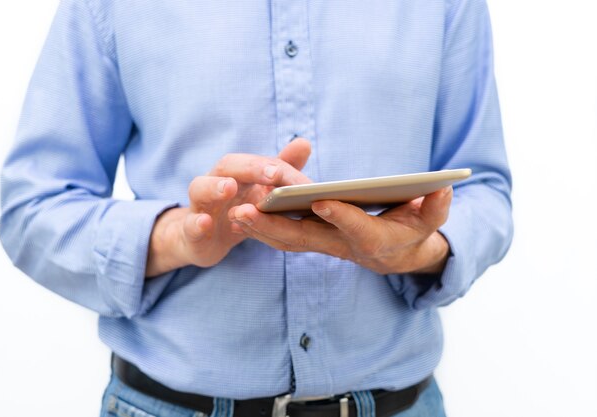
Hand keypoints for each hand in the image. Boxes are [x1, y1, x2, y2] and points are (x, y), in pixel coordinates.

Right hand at [145, 138, 311, 276]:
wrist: (203, 240)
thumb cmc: (237, 211)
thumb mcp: (259, 194)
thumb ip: (280, 171)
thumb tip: (304, 143)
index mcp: (236, 173)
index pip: (253, 162)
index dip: (270, 165)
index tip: (286, 171)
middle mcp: (214, 183)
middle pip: (227, 166)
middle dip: (250, 168)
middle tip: (273, 173)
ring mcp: (200, 206)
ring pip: (200, 189)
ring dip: (214, 187)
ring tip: (229, 187)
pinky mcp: (191, 231)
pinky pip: (190, 224)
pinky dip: (196, 223)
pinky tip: (205, 223)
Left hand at [228, 186, 452, 274]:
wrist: (399, 254)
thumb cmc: (415, 232)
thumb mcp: (431, 220)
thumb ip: (436, 207)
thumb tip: (443, 188)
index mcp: (375, 240)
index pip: (357, 230)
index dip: (342, 217)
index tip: (322, 201)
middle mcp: (345, 247)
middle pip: (307, 240)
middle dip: (276, 227)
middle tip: (247, 211)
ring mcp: (326, 245)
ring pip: (288, 241)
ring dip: (261, 229)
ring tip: (235, 212)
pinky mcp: (314, 240)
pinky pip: (284, 237)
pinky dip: (262, 228)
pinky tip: (241, 214)